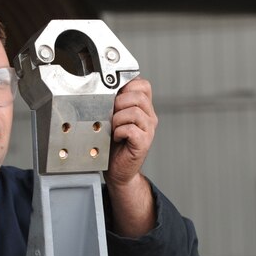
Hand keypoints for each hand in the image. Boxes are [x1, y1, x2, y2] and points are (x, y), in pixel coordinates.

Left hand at [105, 77, 156, 236]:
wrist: (118, 170)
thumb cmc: (113, 145)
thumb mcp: (113, 118)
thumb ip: (115, 103)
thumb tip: (105, 88)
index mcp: (144, 108)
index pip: (142, 85)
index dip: (126, 86)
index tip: (115, 97)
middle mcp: (149, 117)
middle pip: (138, 95)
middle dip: (119, 102)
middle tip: (112, 115)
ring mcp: (148, 130)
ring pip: (134, 111)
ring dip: (117, 118)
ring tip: (113, 128)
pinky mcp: (144, 143)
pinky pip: (131, 128)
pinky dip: (119, 131)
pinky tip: (116, 137)